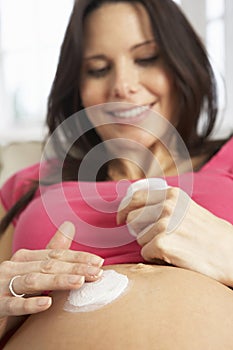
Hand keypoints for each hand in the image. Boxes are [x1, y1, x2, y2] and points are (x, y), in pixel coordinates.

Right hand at [0, 221, 103, 318]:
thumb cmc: (13, 289)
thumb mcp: (34, 270)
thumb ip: (51, 252)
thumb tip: (69, 225)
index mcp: (25, 258)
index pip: (56, 255)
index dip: (78, 258)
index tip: (99, 262)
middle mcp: (14, 267)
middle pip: (48, 265)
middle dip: (75, 268)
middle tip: (97, 272)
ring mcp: (3, 285)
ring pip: (33, 280)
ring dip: (57, 280)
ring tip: (78, 281)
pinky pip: (12, 304)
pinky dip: (29, 304)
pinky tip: (46, 303)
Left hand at [117, 187, 232, 285]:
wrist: (231, 254)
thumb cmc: (209, 234)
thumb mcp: (187, 208)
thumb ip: (166, 204)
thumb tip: (135, 208)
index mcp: (172, 194)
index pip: (135, 197)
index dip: (124, 209)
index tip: (121, 218)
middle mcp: (166, 206)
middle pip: (131, 219)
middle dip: (139, 231)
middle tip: (155, 240)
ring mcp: (164, 224)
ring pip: (138, 238)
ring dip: (150, 246)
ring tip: (172, 248)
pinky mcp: (162, 243)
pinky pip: (145, 253)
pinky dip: (156, 258)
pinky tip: (173, 257)